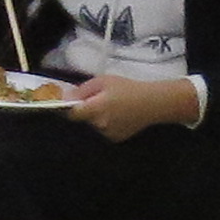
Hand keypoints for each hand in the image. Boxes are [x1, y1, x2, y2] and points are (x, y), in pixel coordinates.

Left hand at [69, 72, 204, 136]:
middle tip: (96, 100)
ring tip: (110, 107)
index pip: (72, 115)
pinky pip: (103, 131)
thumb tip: (66, 97)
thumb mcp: (103, 81)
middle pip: (83, 120)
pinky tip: (117, 115)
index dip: (68, 109)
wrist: (153, 103)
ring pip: (93, 126)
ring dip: (95, 118)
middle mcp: (100, 125)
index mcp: (96, 109)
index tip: (69, 103)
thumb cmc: (128, 88)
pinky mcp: (116, 139)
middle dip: (85, 111)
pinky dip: (105, 124)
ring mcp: (108, 134)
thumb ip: (83, 90)